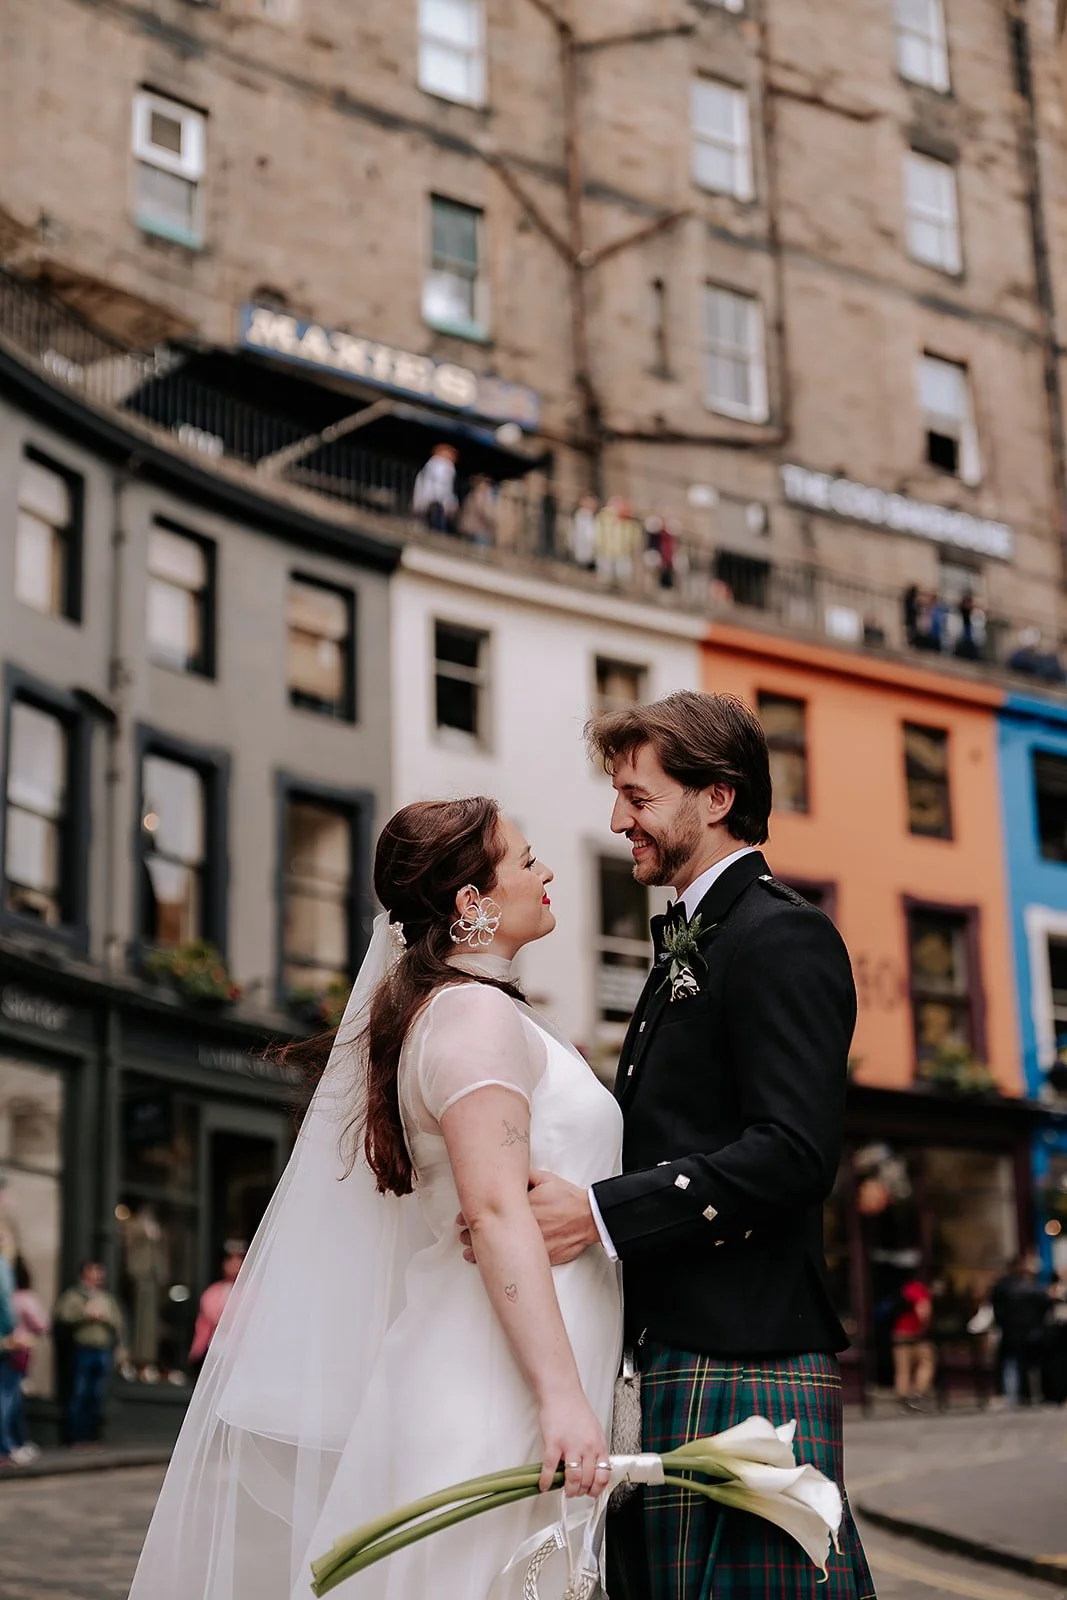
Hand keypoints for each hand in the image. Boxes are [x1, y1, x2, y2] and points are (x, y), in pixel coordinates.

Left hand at [455, 1171, 599, 1265]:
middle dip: (473, 1235)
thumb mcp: (545, 1179)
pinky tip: (491, 1265)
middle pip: (492, 1232)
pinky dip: (502, 1263)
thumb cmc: (567, 1198)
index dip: (473, 1214)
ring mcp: (532, 1243)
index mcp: (523, 1205)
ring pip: (501, 1250)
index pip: (491, 1210)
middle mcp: (524, 1226)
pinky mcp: (541, 1256)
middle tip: (462, 1235)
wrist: (588, 1218)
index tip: (462, 1217)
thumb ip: (525, 1176)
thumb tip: (508, 1171)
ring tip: (468, 1253)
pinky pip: (517, 1262)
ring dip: (482, 1252)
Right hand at [538, 1390, 611, 1498]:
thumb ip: (594, 1450)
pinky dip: (546, 1481)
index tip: (590, 1492)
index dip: (596, 1489)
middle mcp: (587, 1447)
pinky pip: (550, 1469)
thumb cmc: (576, 1409)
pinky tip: (544, 1485)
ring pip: (573, 1479)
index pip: (603, 1476)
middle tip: (574, 1492)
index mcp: (599, 1445)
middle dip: (580, 1492)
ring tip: (564, 1490)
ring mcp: (571, 1446)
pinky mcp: (554, 1443)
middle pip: (587, 1481)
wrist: (561, 1392)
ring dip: (568, 1490)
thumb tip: (591, 1469)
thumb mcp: (594, 1430)